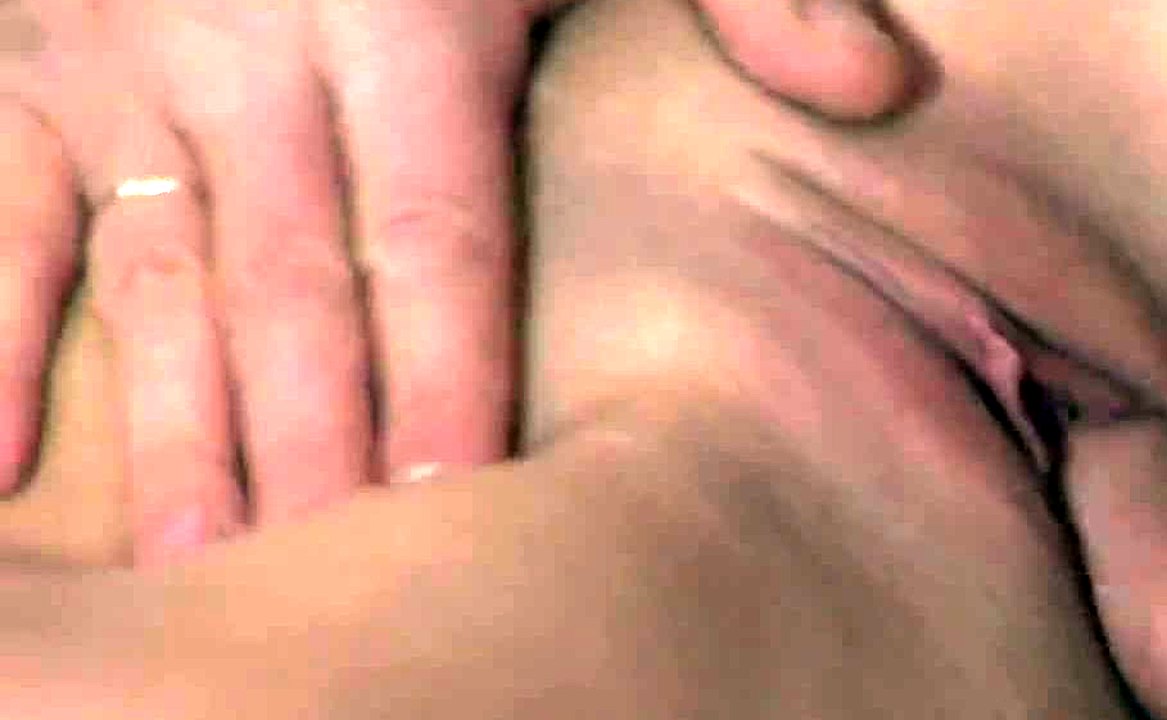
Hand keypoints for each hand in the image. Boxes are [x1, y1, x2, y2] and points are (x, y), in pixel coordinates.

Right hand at [2, 0, 908, 561]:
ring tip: (206, 570)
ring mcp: (124, 56)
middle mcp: (254, 50)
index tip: (458, 516)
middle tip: (331, 588)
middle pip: (304, 298)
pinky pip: (3, 212)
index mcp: (409, 17)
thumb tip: (873, 86)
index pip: (441, 247)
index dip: (450, 386)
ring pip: (162, 286)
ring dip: (183, 439)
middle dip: (321, 456)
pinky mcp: (29, 56)